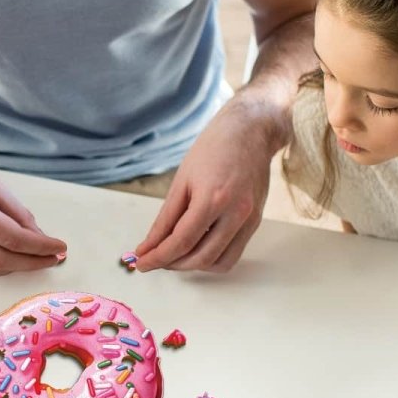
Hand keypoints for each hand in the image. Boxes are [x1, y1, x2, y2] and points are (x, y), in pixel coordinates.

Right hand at [0, 135, 65, 275]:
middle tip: (51, 259)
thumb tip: (37, 235)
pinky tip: (6, 257)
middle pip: (2, 260)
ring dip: (12, 268)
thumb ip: (16, 211)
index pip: (14, 238)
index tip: (59, 249)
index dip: (40, 247)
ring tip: (31, 260)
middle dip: (31, 263)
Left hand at [134, 98, 274, 272]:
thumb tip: (149, 245)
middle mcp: (235, 213)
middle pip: (200, 257)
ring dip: (193, 265)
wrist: (250, 132)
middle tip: (154, 259)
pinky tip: (196, 248)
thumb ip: (165, 218)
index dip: (158, 257)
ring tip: (174, 255)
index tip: (141, 263)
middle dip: (173, 264)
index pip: (181, 241)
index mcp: (212, 198)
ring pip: (219, 262)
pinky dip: (212, 258)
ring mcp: (249, 220)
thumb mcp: (182, 181)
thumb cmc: (213, 149)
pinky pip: (233, 254)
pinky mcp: (255, 222)